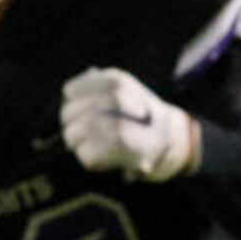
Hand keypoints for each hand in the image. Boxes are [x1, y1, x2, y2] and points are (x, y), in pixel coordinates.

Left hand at [60, 67, 199, 180]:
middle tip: (83, 131)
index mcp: (115, 81)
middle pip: (68, 113)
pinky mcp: (116, 150)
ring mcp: (116, 124)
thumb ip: (97, 85)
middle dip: (72, 125)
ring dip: (78, 143)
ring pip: (72, 135)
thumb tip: (68, 89)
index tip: (77, 108)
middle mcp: (115, 99)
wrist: (172, 139)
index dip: (71, 103)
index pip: (70, 91)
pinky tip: (105, 154)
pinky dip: (90, 158)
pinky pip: (84, 155)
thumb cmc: (141, 116)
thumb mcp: (125, 90)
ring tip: (96, 143)